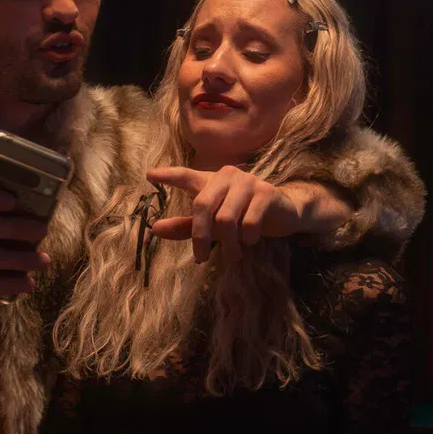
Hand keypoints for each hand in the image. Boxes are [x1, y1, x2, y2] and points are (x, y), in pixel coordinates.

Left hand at [146, 166, 301, 262]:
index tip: (149, 175)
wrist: (283, 214)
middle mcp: (227, 176)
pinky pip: (249, 222)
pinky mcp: (266, 193)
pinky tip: (252, 240)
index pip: (186, 176)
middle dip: (200, 235)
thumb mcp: (213, 223)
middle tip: (200, 258)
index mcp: (210, 181)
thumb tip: (155, 229)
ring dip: (228, 243)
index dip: (168, 175)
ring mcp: (247, 182)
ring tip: (233, 254)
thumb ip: (185, 226)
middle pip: (202, 205)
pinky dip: (248, 238)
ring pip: (226, 218)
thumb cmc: (242, 217)